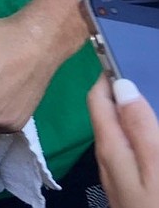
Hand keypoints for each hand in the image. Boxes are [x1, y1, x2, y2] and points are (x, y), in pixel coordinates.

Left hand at [88, 75, 158, 207]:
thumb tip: (123, 85)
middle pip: (107, 114)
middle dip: (120, 93)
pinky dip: (136, 135)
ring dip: (130, 114)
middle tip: (140, 73)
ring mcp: (116, 174)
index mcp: (109, 147)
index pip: (97, 99)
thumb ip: (139, 128)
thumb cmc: (156, 205)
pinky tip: (151, 134)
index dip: (108, 76)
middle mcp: (106, 157)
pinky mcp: (128, 187)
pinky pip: (128, 151)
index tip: (122, 56)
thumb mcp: (155, 167)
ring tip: (149, 97)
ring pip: (118, 133)